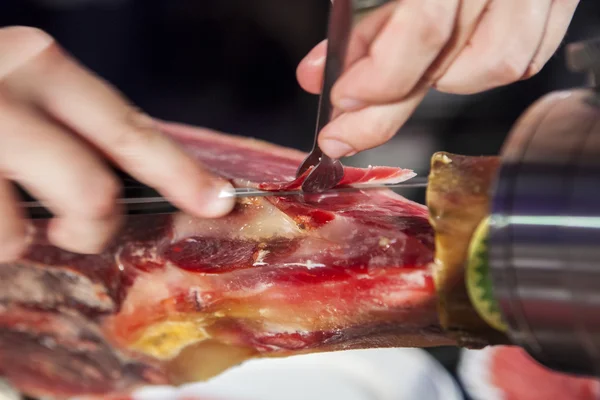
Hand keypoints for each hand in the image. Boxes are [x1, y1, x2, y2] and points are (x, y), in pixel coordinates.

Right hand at [0, 26, 234, 261]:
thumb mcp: (26, 93)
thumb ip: (74, 127)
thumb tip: (134, 182)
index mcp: (39, 65)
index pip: (130, 131)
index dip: (181, 174)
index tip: (218, 201)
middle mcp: (3, 94)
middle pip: (91, 194)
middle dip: (91, 227)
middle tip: (75, 229)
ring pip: (17, 235)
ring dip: (11, 236)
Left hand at [297, 0, 579, 158]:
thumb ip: (358, 17)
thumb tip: (321, 73)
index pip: (423, 29)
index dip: (379, 78)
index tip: (342, 100)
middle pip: (450, 61)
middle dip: (386, 112)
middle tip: (347, 131)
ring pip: (499, 64)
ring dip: (441, 82)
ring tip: (404, 73)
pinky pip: (527, 52)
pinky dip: (482, 68)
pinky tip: (448, 60)